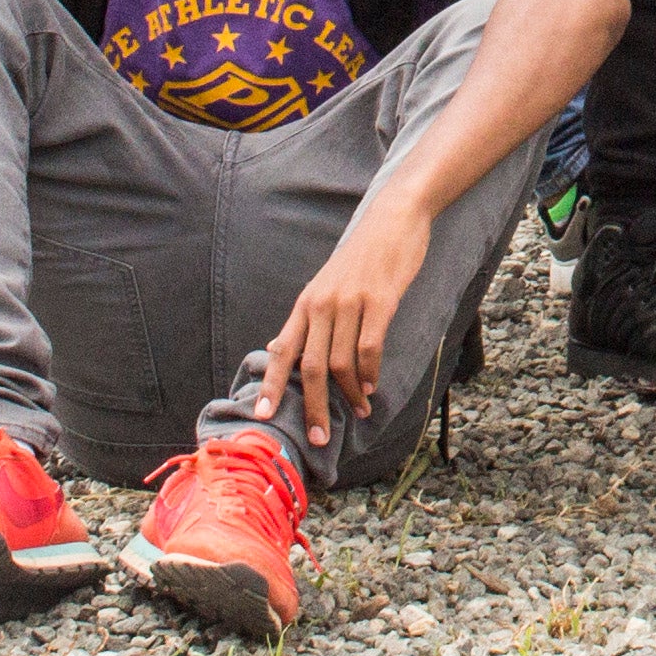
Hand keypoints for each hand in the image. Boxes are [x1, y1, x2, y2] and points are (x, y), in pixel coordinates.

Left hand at [246, 204, 431, 451]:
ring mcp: (350, 302)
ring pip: (341, 363)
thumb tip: (284, 352)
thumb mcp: (326, 285)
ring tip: (359, 409)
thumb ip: (309, 319)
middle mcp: (322, 305)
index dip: (271, 386)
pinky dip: (370, 373)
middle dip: (314, 407)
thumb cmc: (361, 257)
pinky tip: (372, 386)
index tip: (263, 417)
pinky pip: (370, 348)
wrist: (393, 218)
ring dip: (349, 394)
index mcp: (305, 304)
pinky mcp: (379, 301)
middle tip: (319, 437)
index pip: (281, 351)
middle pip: (311, 368)